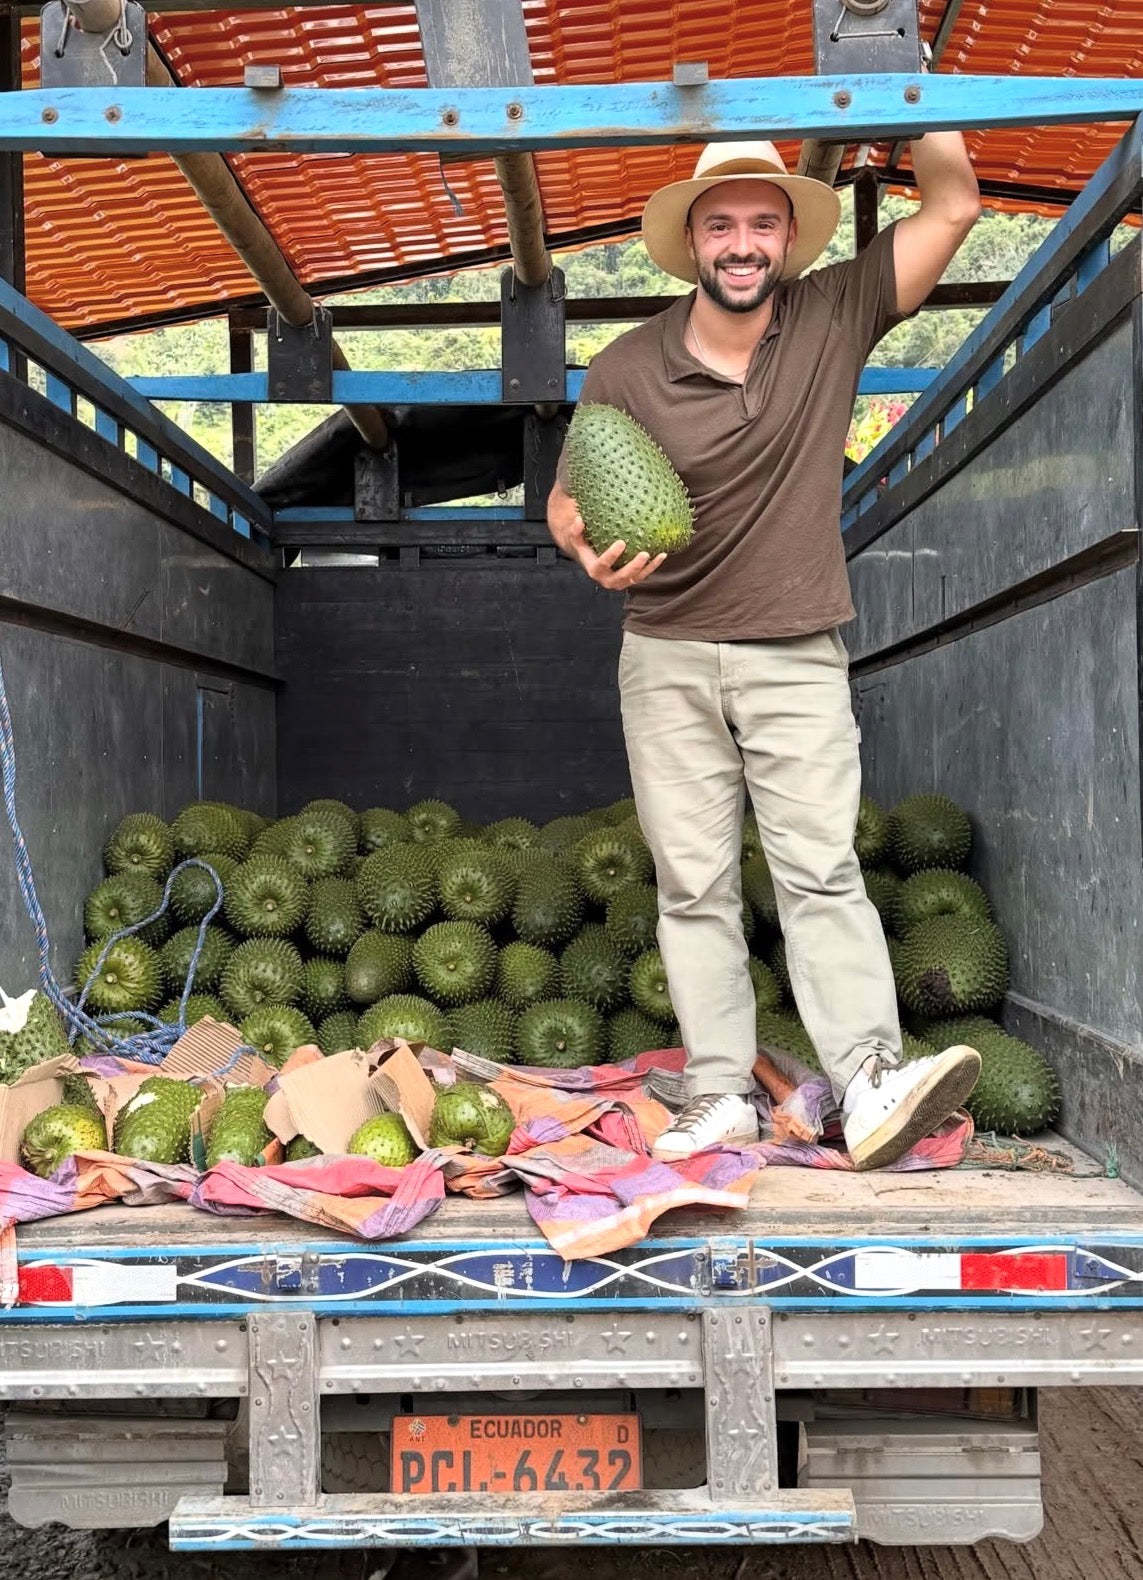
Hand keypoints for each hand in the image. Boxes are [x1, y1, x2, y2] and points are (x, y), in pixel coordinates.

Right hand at [548, 490, 665, 589]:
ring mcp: (620, 581)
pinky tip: (662, 554)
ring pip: (635, 579)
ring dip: (647, 568)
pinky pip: (642, 575)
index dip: (611, 556)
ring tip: (658, 555)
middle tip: (644, 553)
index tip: (621, 542)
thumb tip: (579, 519)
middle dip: (633, 567)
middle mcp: (606, 579)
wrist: (590, 558)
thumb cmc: (585, 543)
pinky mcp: (630, 580)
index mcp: (593, 569)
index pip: (601, 565)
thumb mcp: (576, 538)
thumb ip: (576, 530)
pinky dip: (652, 566)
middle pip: (621, 576)